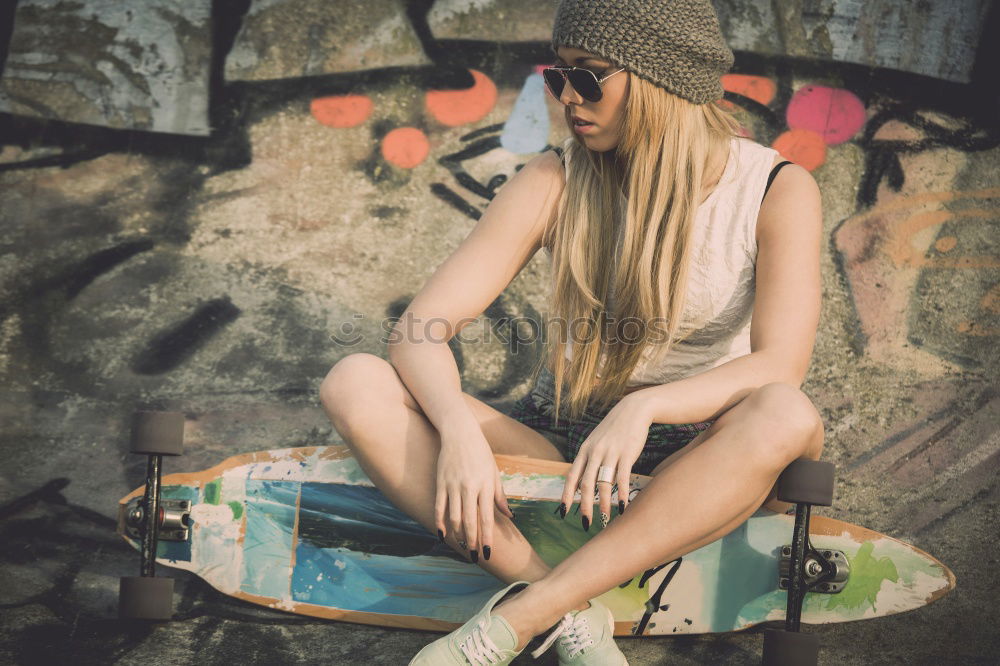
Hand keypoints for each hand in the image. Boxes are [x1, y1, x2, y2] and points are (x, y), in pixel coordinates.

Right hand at [435, 417, 514, 561]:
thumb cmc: (481, 453)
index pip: (487, 517)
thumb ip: (500, 496)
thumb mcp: (494, 473)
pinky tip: (443, 535)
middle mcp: (469, 487)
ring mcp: (453, 485)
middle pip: (470, 521)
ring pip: (454, 517)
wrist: (460, 433)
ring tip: (462, 547)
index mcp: (485, 485)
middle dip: (472, 542)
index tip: (489, 553)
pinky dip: (440, 523)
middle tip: (475, 557)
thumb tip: (510, 516)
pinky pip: (439, 507)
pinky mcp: (441, 483)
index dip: (487, 537)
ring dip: (458, 535)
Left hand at [559, 396, 650, 529]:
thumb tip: (582, 484)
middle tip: (585, 523)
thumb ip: (589, 461)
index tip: (563, 512)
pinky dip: (622, 493)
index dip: (567, 495)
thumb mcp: (596, 442)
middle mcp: (594, 452)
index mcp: (584, 450)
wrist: (633, 410)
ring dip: (604, 503)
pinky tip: (623, 506)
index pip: (571, 476)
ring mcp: (610, 452)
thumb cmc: (614, 430)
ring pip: (603, 483)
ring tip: (604, 518)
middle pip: (585, 484)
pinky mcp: (627, 453)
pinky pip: (622, 477)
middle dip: (584, 506)